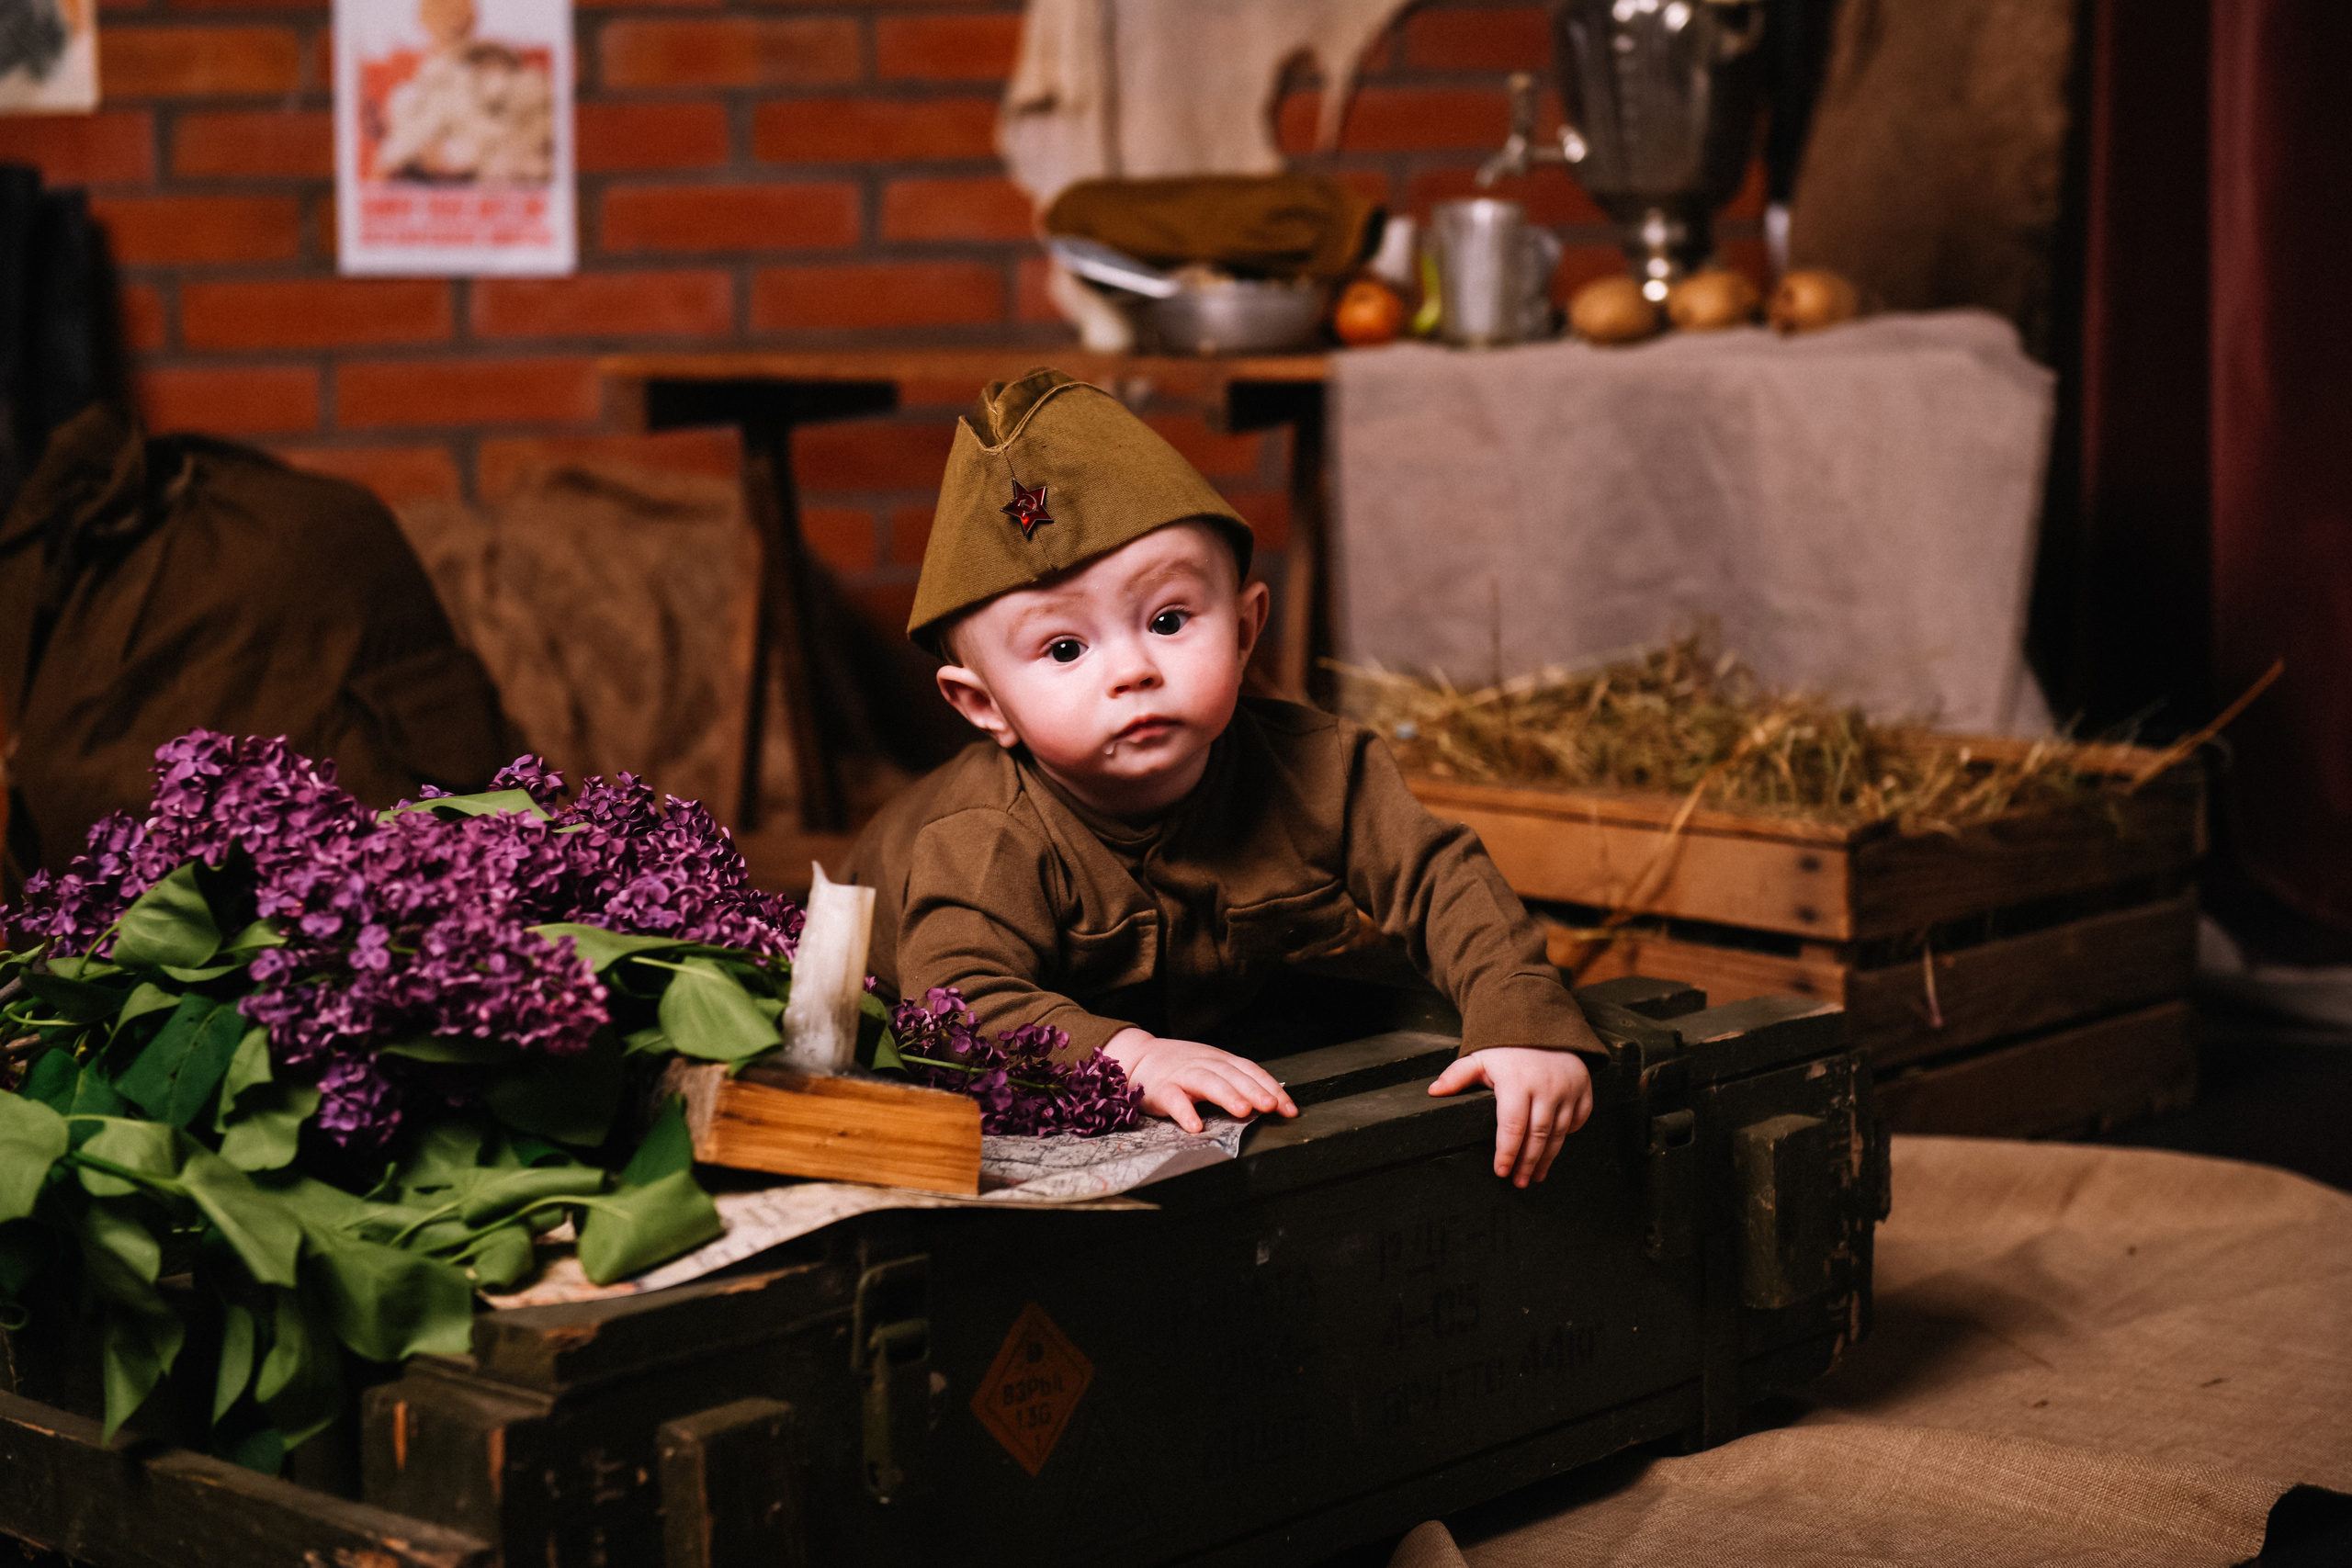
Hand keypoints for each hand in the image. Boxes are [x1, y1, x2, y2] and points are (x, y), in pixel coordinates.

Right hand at [1101, 1028, 1298, 1131]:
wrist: (1138, 1056)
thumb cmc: (1181, 1067)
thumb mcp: (1212, 1067)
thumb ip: (1237, 1081)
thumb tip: (1272, 1101)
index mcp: (1221, 1060)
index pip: (1251, 1071)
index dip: (1271, 1088)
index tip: (1289, 1109)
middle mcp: (1205, 1064)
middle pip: (1233, 1075)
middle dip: (1254, 1090)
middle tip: (1271, 1106)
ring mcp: (1183, 1075)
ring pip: (1208, 1082)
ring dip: (1227, 1095)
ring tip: (1242, 1111)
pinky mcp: (1162, 1090)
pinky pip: (1175, 1101)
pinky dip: (1186, 1112)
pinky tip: (1196, 1127)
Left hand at [1428, 1047, 1592, 1186]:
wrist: (1542, 1021)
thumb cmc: (1506, 1046)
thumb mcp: (1480, 1057)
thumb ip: (1458, 1076)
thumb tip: (1433, 1092)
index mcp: (1517, 1081)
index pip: (1512, 1127)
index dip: (1507, 1153)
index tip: (1500, 1171)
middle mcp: (1546, 1087)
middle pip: (1537, 1136)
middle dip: (1527, 1163)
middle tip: (1519, 1182)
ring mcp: (1569, 1088)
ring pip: (1559, 1133)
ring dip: (1547, 1158)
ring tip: (1536, 1175)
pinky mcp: (1583, 1088)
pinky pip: (1578, 1120)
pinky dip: (1566, 1135)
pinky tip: (1553, 1148)